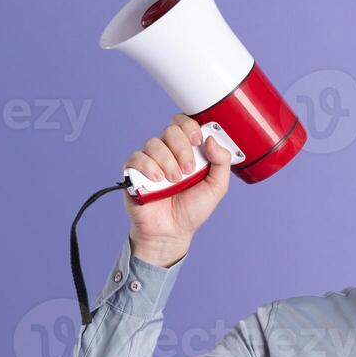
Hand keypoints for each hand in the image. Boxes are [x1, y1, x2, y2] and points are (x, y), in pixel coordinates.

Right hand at [123, 112, 233, 256]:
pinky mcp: (134, 172)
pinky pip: (137, 157)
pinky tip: (157, 180)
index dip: (190, 126)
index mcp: (188, 151)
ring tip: (173, 181)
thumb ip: (221, 162)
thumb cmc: (192, 210)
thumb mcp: (217, 187)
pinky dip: (148, 167)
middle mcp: (168, 152)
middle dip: (182, 149)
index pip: (185, 124)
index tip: (197, 140)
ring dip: (167, 162)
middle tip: (188, 170)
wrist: (172, 232)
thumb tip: (211, 139)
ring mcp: (150, 161)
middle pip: (171, 130)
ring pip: (154, 143)